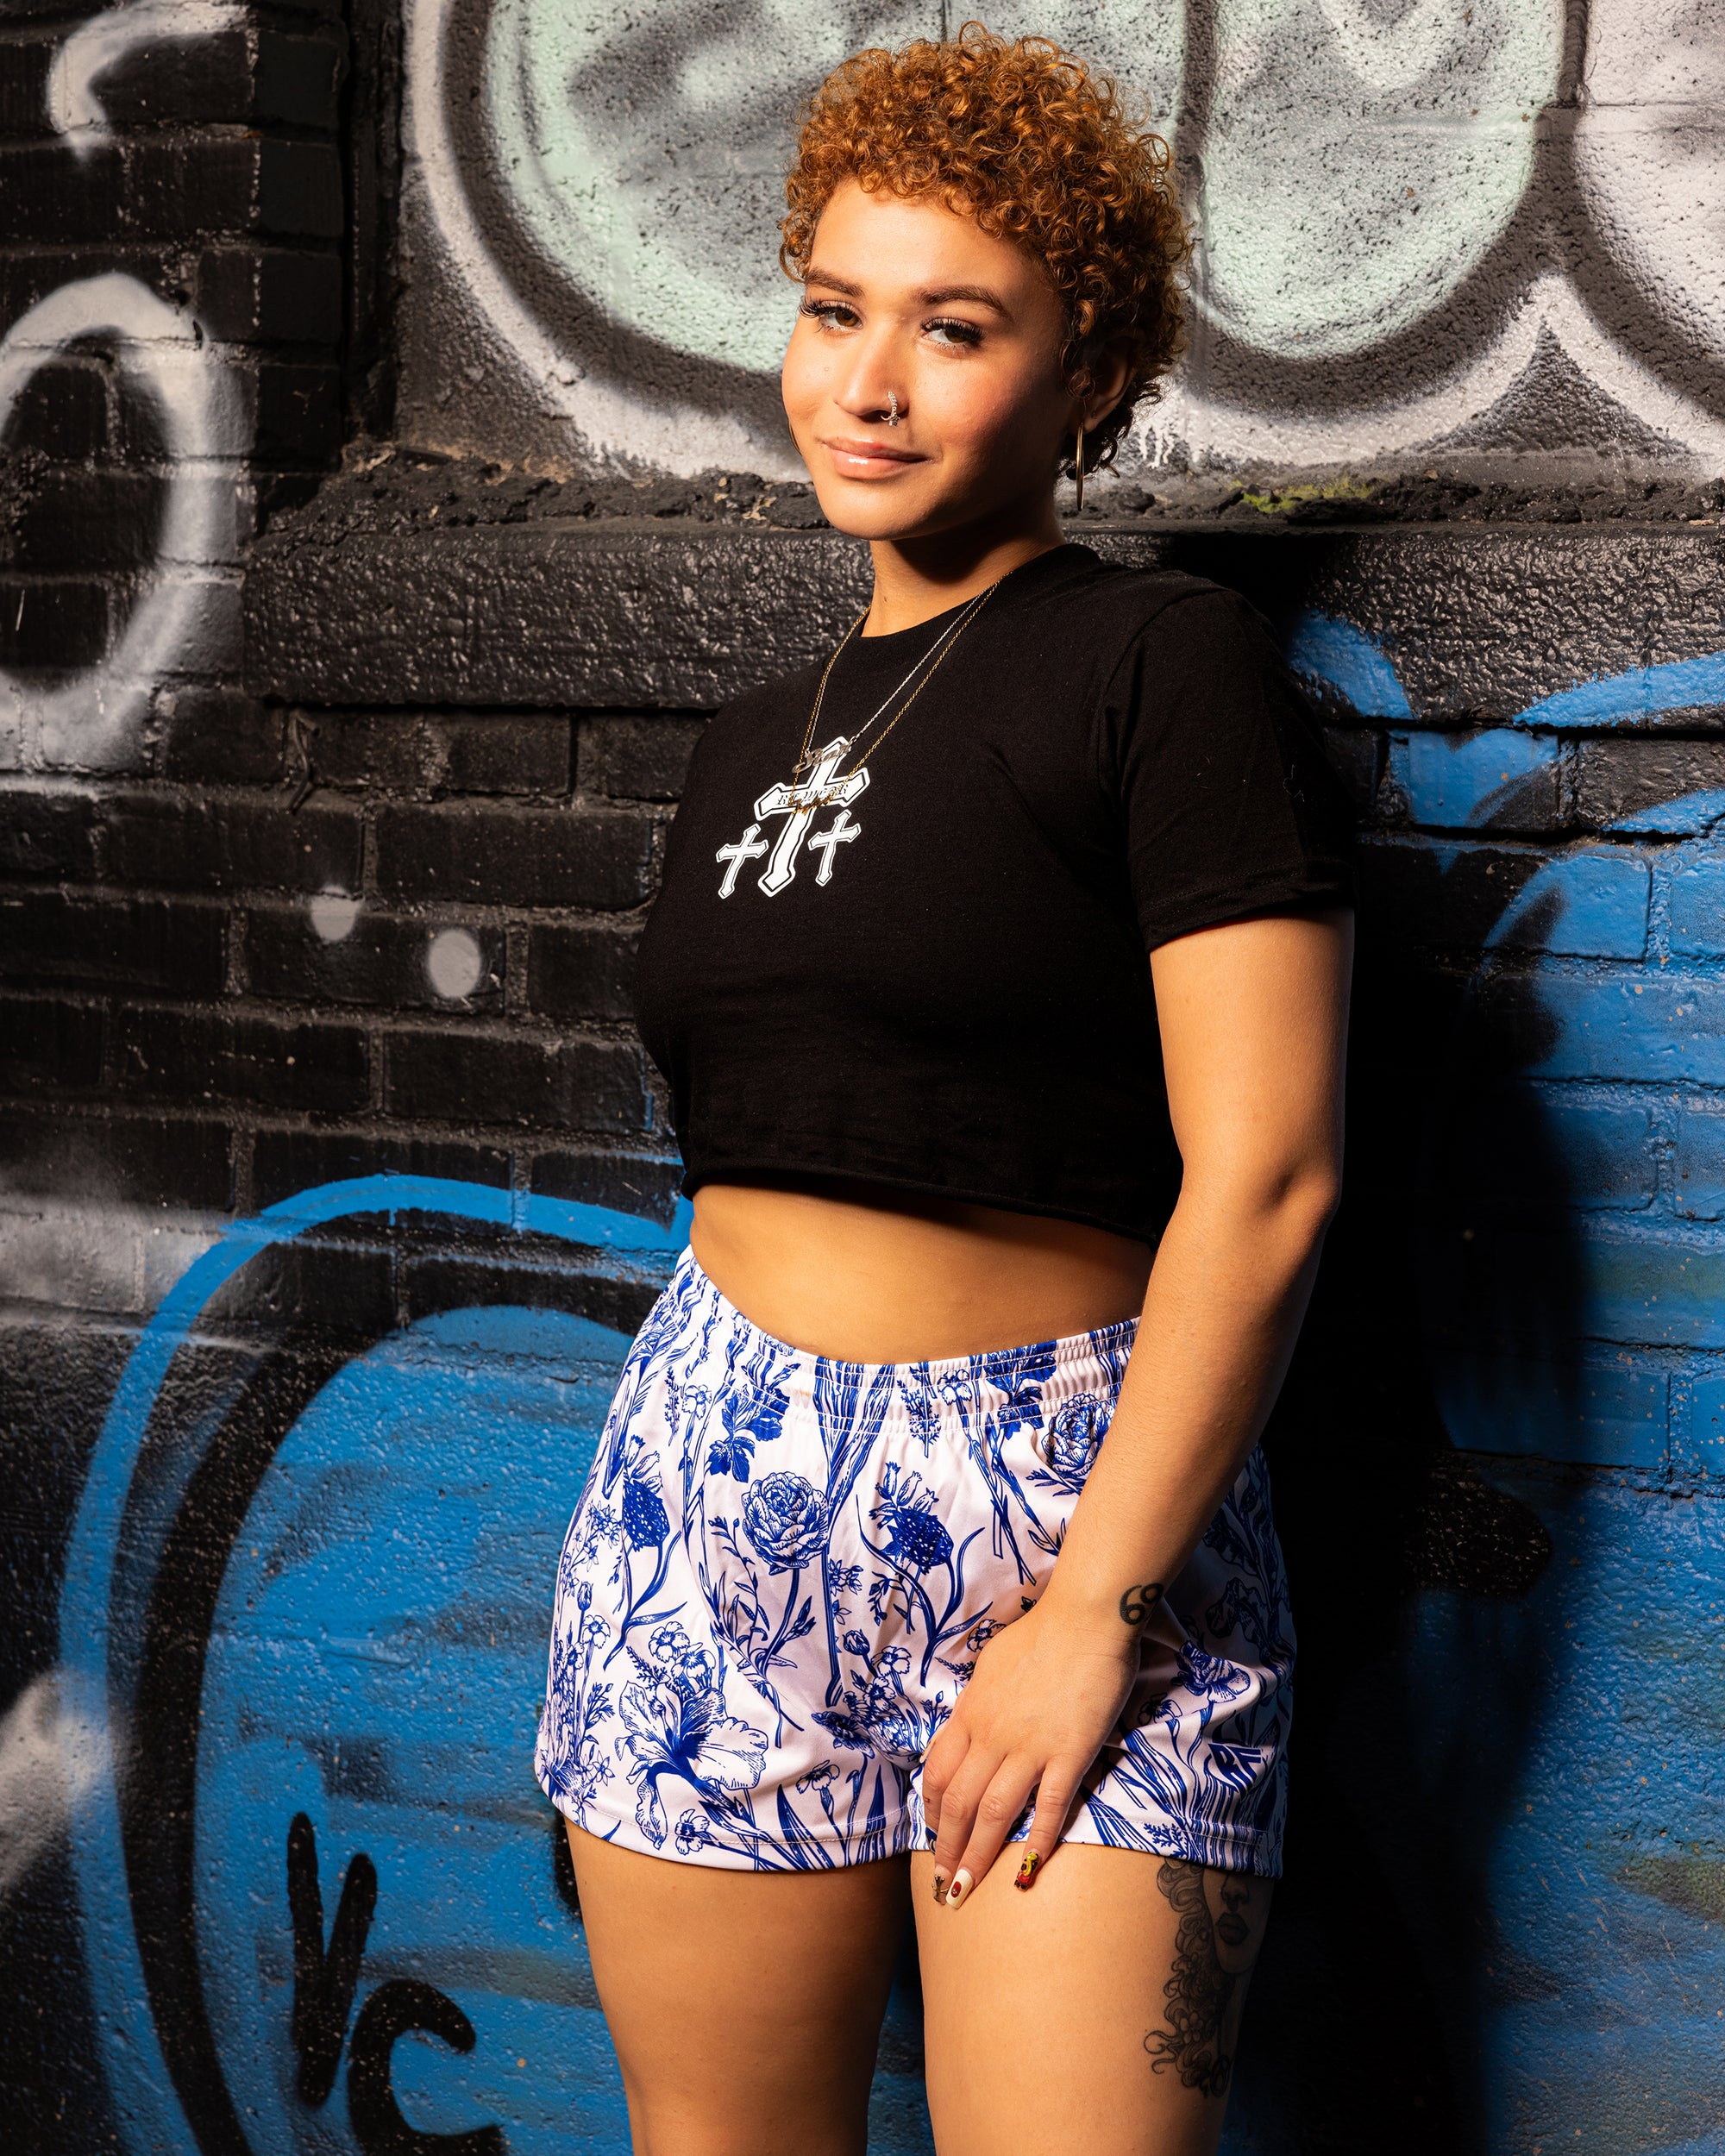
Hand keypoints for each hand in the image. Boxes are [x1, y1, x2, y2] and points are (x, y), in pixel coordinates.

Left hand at [921, 1597, 1138, 1904]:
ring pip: (995, 1812)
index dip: (933, 1814)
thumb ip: (980, 1701)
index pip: (938, 1774)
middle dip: (948, 1849)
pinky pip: (1050, 1805)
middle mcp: (992, 1734)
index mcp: (971, 1712)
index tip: (934, 1839)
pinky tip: (1031, 1869)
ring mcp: (1030, 1746)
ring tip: (968, 1891)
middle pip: (960, 1804)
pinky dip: (1039, 1839)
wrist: (1085, 1616)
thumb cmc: (1041, 1634)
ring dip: (978, 1857)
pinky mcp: (1070, 1752)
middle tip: (944, 1886)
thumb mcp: (992, 1666)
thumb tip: (970, 1723)